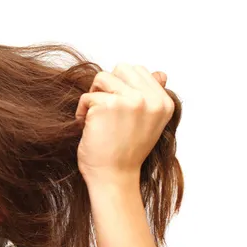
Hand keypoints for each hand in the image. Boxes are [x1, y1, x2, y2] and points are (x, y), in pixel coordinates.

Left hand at [75, 64, 174, 186]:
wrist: (114, 178)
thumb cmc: (127, 152)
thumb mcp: (149, 123)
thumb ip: (152, 96)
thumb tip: (160, 73)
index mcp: (164, 102)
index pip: (138, 70)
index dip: (121, 86)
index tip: (118, 109)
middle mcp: (151, 100)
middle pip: (121, 68)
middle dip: (107, 86)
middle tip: (104, 110)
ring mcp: (131, 101)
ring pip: (102, 77)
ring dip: (94, 96)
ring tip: (96, 117)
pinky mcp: (108, 105)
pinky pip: (87, 96)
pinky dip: (82, 112)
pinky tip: (88, 128)